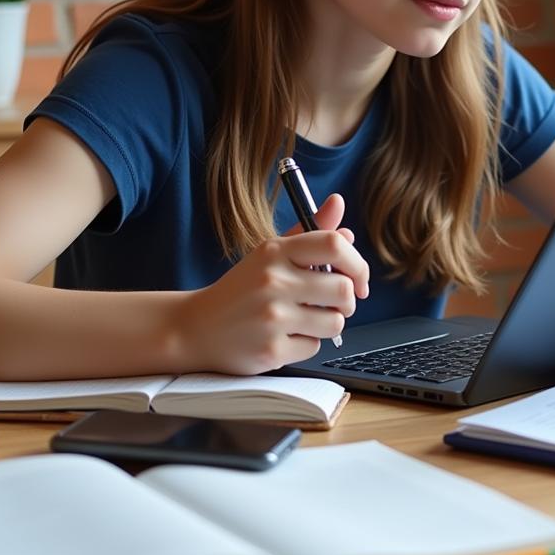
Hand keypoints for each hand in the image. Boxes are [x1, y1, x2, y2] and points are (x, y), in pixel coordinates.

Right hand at [173, 193, 369, 374]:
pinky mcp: (271, 350)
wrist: (196, 327)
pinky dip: (305, 343)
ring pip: (335, 322)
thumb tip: (338, 205)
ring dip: (327, 323)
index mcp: (274, 251)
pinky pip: (314, 346)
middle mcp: (273, 280)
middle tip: (334, 303)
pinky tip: (284, 336)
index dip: (357, 263)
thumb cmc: (241, 289)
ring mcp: (271, 316)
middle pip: (343, 289)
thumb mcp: (270, 254)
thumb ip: (309, 231)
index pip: (333, 245)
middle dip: (347, 300)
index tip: (359, 279)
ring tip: (304, 319)